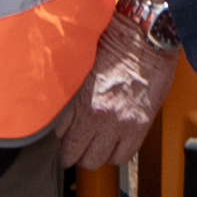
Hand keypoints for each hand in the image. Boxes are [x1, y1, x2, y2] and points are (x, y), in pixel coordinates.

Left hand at [55, 6, 169, 172]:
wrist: (145, 35)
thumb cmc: (112, 41)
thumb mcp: (78, 63)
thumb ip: (64, 89)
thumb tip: (51, 106)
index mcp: (73, 97)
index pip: (51, 136)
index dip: (52, 138)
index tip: (56, 134)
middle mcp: (93, 114)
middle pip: (71, 155)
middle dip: (70, 150)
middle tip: (73, 141)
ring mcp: (117, 122)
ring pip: (94, 161)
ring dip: (92, 153)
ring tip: (93, 142)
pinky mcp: (139, 125)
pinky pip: (121, 157)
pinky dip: (116, 153)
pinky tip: (113, 141)